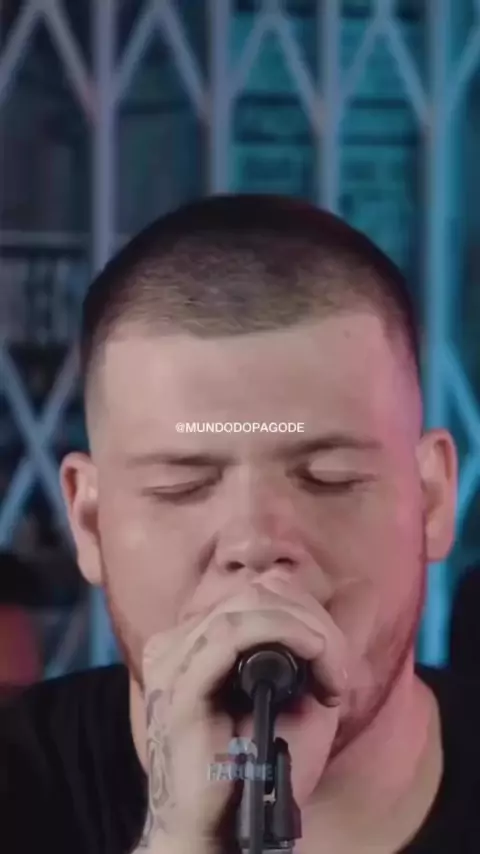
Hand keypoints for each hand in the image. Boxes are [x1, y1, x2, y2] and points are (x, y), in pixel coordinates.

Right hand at [136, 573, 349, 851]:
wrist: (221, 835)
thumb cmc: (258, 771)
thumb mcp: (301, 696)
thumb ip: (317, 642)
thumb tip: (351, 589)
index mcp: (200, 640)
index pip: (259, 591)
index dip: (308, 610)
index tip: (336, 660)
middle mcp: (179, 642)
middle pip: (258, 591)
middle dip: (315, 619)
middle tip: (340, 672)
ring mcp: (174, 661)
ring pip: (250, 604)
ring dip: (309, 629)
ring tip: (333, 676)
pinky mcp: (179, 687)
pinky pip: (232, 633)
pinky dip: (284, 633)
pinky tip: (316, 656)